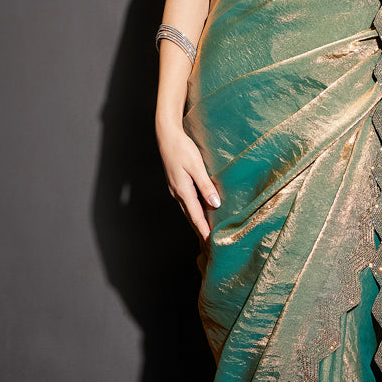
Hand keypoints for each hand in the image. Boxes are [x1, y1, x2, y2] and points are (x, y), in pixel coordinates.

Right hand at [156, 121, 220, 241]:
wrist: (167, 136)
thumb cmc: (182, 148)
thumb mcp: (196, 166)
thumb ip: (205, 186)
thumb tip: (214, 204)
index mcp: (183, 191)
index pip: (196, 217)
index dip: (204, 231)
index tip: (211, 244)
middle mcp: (178, 193)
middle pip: (191, 218)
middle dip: (200, 232)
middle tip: (209, 246)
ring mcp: (176, 189)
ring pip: (188, 211)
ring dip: (197, 223)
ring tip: (205, 234)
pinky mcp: (177, 184)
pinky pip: (187, 203)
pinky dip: (194, 212)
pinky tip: (199, 213)